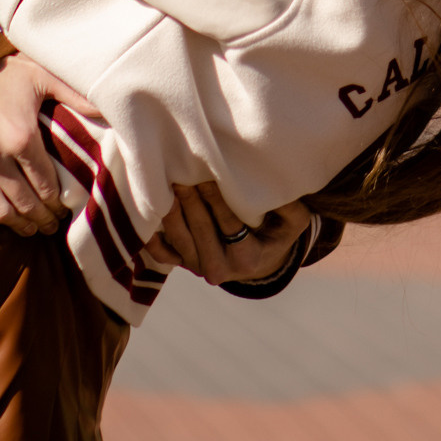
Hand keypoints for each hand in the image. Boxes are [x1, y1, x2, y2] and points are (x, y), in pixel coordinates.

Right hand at [0, 56, 96, 234]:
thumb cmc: (2, 72)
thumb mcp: (41, 76)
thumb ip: (74, 96)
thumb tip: (108, 111)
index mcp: (21, 136)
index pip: (47, 186)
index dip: (58, 203)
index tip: (64, 209)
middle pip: (24, 204)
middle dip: (42, 219)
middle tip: (50, 225)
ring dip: (16, 226)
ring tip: (28, 228)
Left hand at [144, 182, 309, 285]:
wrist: (258, 260)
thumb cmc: (275, 231)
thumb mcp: (292, 221)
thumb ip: (289, 205)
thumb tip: (279, 184)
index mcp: (248, 258)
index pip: (230, 226)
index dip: (218, 200)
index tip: (209, 174)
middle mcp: (221, 268)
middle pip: (201, 230)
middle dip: (192, 200)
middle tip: (182, 171)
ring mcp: (198, 268)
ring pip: (180, 239)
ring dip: (172, 212)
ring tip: (166, 184)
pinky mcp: (182, 264)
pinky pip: (163, 255)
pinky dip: (153, 238)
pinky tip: (147, 215)